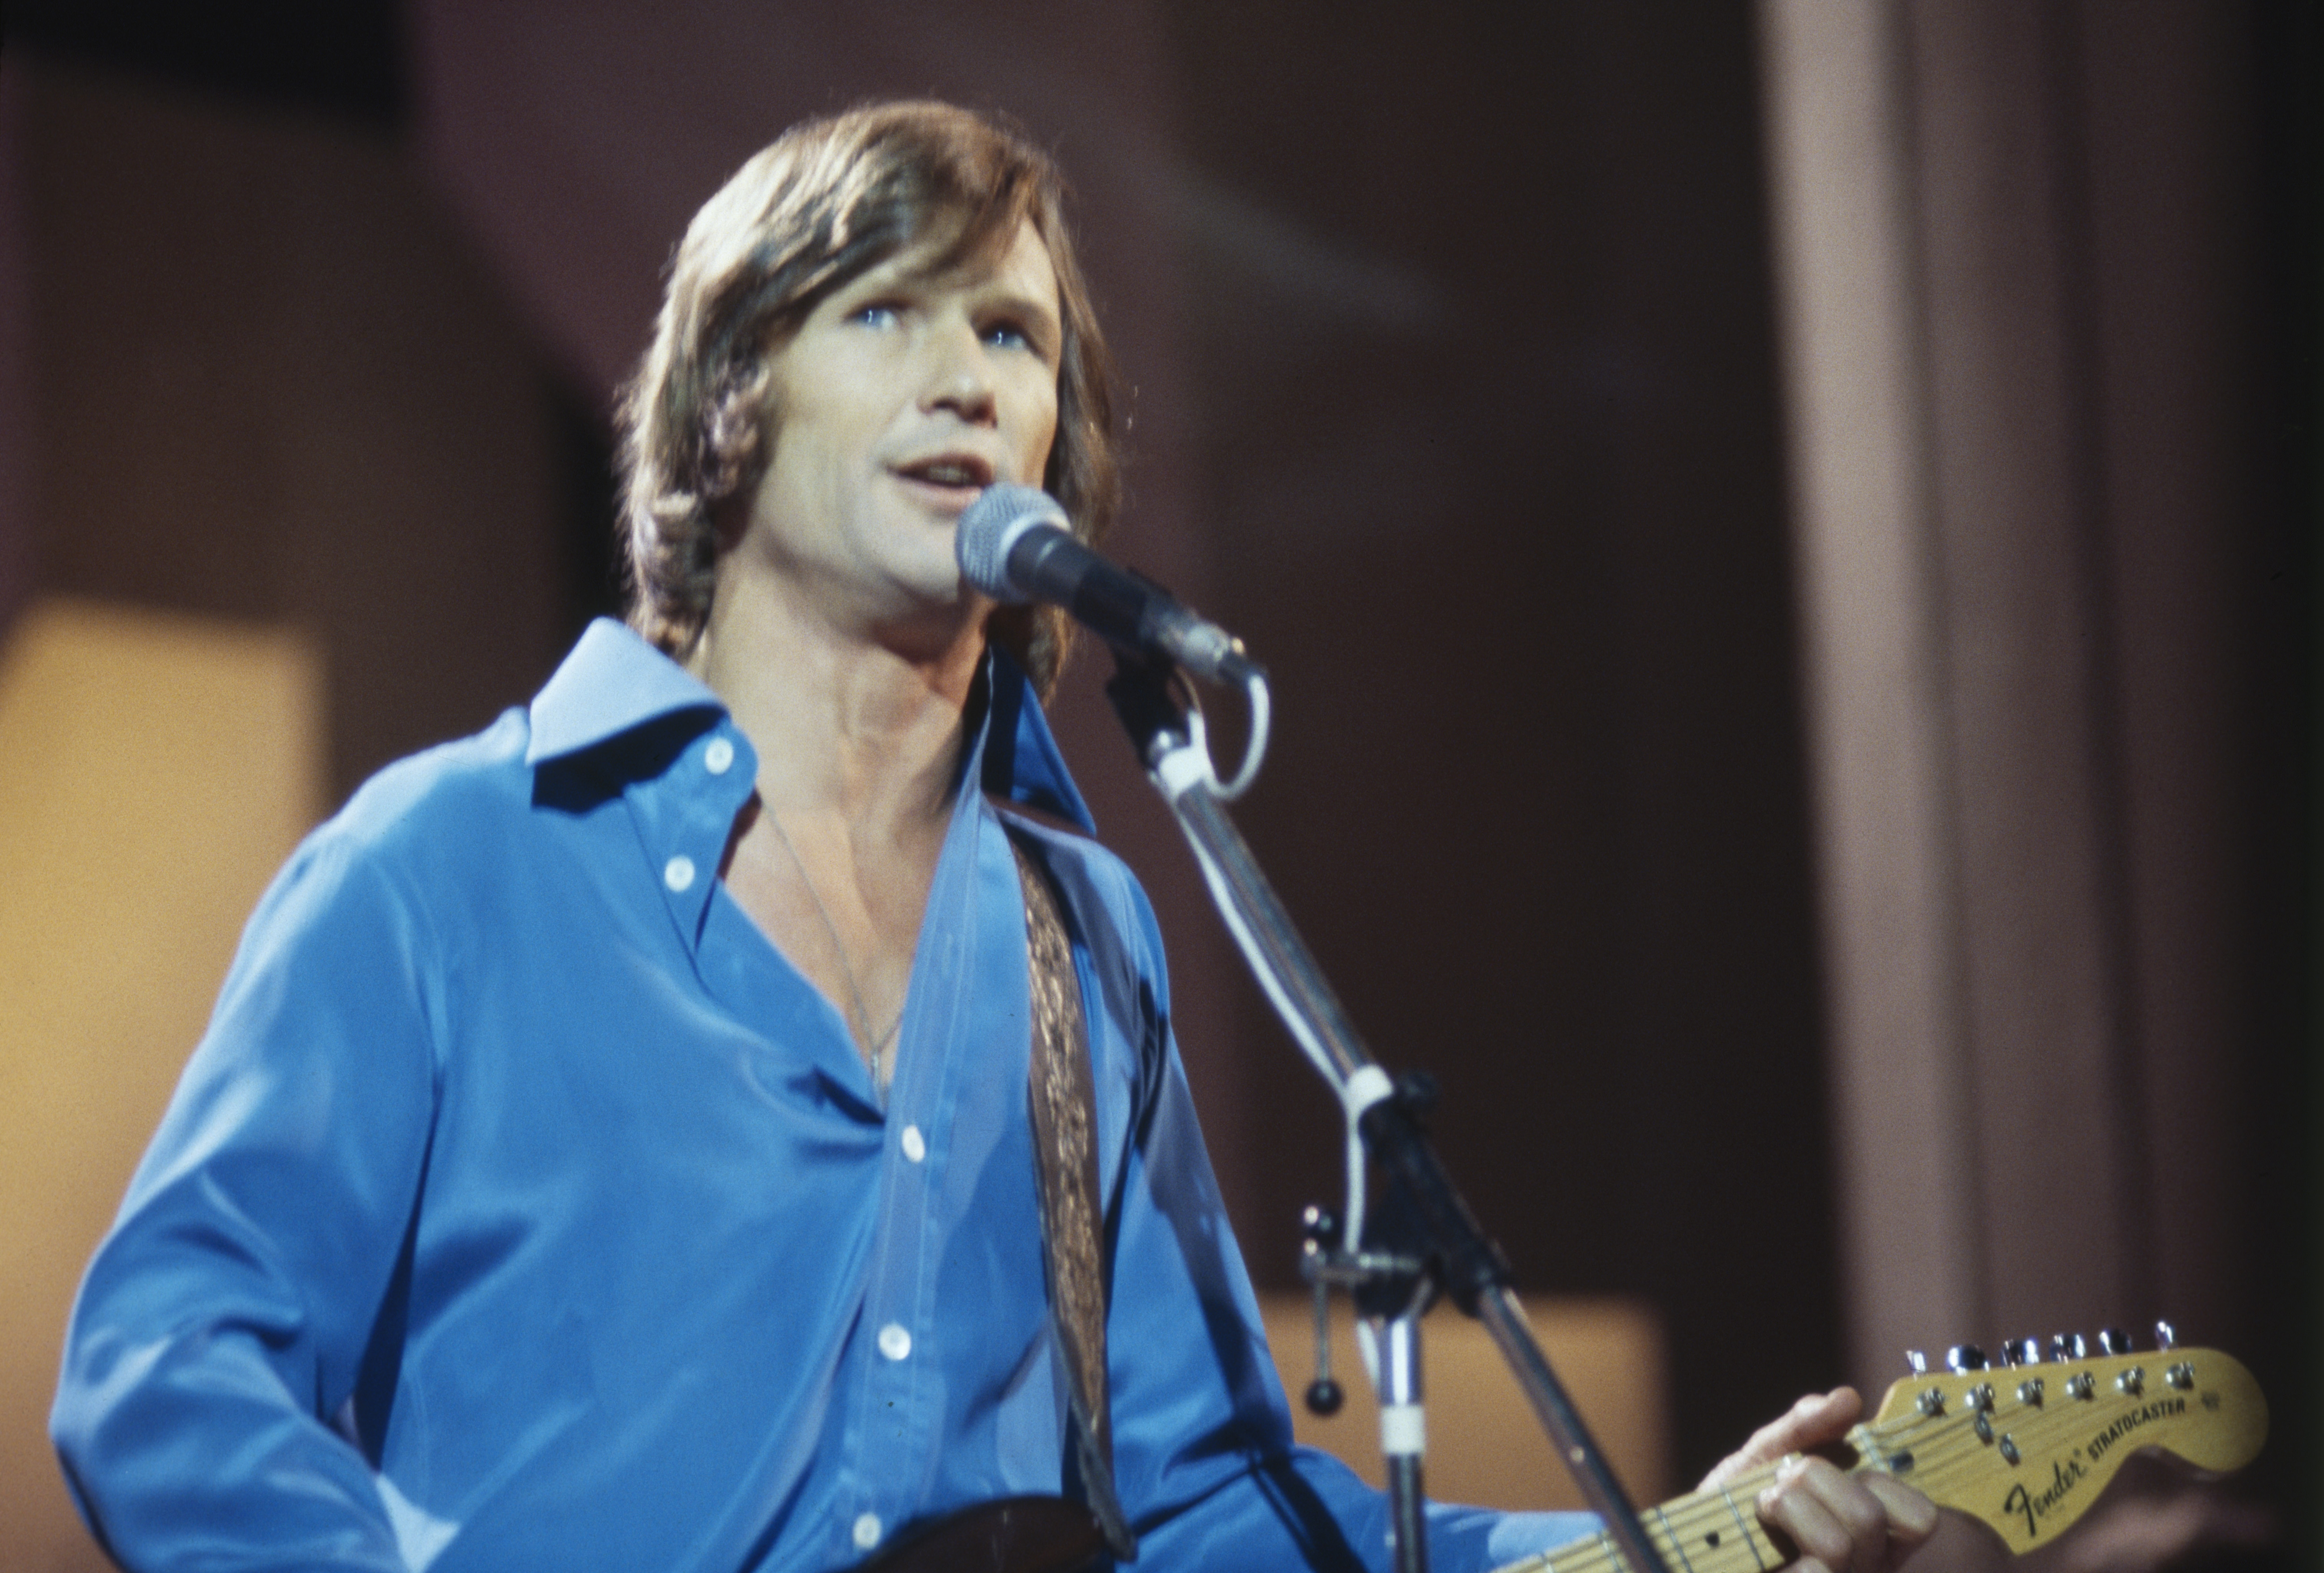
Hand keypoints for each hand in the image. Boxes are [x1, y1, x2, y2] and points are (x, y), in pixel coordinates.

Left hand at [1699, 1388, 1937, 1572]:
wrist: (1690, 1546)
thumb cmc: (1733, 1504)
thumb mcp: (1765, 1455)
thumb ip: (1806, 1426)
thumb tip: (1848, 1399)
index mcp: (1875, 1539)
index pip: (1920, 1517)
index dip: (1878, 1482)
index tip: (1830, 1468)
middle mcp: (1867, 1570)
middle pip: (1870, 1518)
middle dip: (1815, 1481)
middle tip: (1781, 1484)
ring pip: (1840, 1547)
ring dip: (1789, 1510)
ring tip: (1765, 1511)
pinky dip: (1773, 1545)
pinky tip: (1757, 1548)